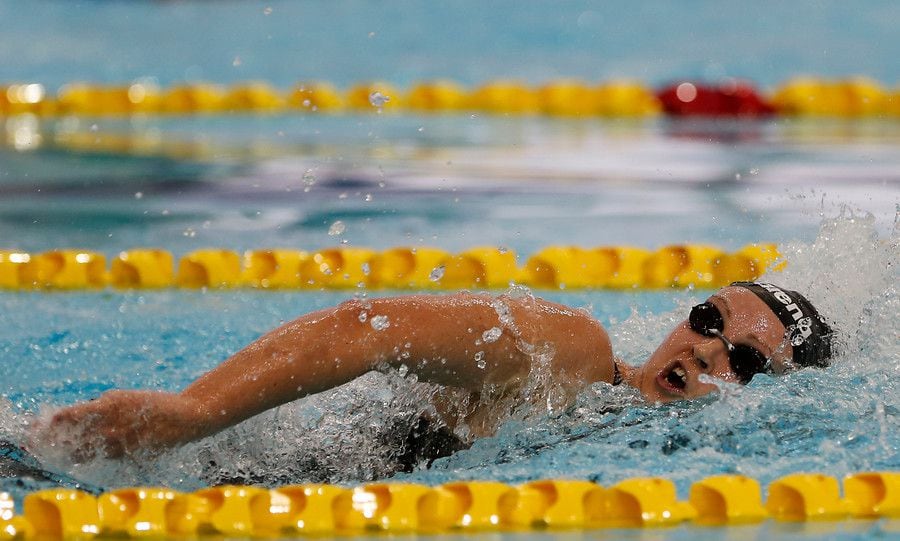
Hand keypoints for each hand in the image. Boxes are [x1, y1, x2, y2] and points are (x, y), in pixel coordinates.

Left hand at [31, 390, 203, 461]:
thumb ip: (100, 406)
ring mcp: (118, 443)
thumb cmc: (152, 403)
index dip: (52, 421)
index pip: (69, 416)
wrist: (185, 416)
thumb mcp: (123, 397)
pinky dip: (87, 454)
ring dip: (66, 449)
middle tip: (40, 437)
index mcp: (108, 406)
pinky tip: (81, 452)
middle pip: (71, 437)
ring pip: (82, 451)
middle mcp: (111, 427)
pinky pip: (100, 456)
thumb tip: (77, 414)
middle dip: (53, 438)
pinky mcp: (126, 454)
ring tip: (56, 446)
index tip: (41, 422)